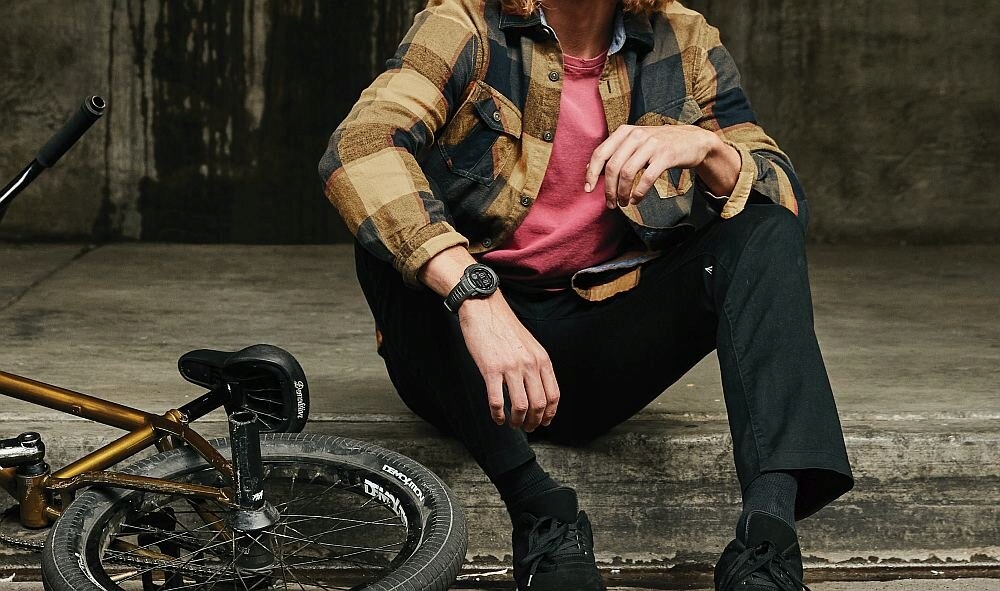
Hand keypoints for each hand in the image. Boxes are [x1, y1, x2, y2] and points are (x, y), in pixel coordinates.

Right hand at [458, 294, 559, 431]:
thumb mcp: (530, 345)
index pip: (553, 395)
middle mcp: (530, 364)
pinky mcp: (490, 369)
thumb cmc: (504, 327)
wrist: (484, 308)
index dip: (549, 414)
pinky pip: (497, 401)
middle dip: (534, 422)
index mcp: (542, 359)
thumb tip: (538, 390)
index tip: (543, 422)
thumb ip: (536, 365)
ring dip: (517, 421)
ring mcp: (510, 367)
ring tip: (512, 423)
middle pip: (539, 405)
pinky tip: (497, 417)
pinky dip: (498, 415)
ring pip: (520, 407)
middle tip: (527, 427)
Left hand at [584, 124, 717, 207]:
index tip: (588, 189)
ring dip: (623, 193)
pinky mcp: (666, 155)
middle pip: (613, 166)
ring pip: (628, 173)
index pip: (601, 153)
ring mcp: (652, 144)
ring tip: (624, 203)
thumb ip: (614, 153)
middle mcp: (636, 135)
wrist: (693, 140)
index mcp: (625, 132)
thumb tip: (589, 168)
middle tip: (611, 203)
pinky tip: (636, 199)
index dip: (592, 173)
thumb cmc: (659, 145)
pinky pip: (647, 178)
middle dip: (609, 189)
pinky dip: (639, 192)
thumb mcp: (635, 143)